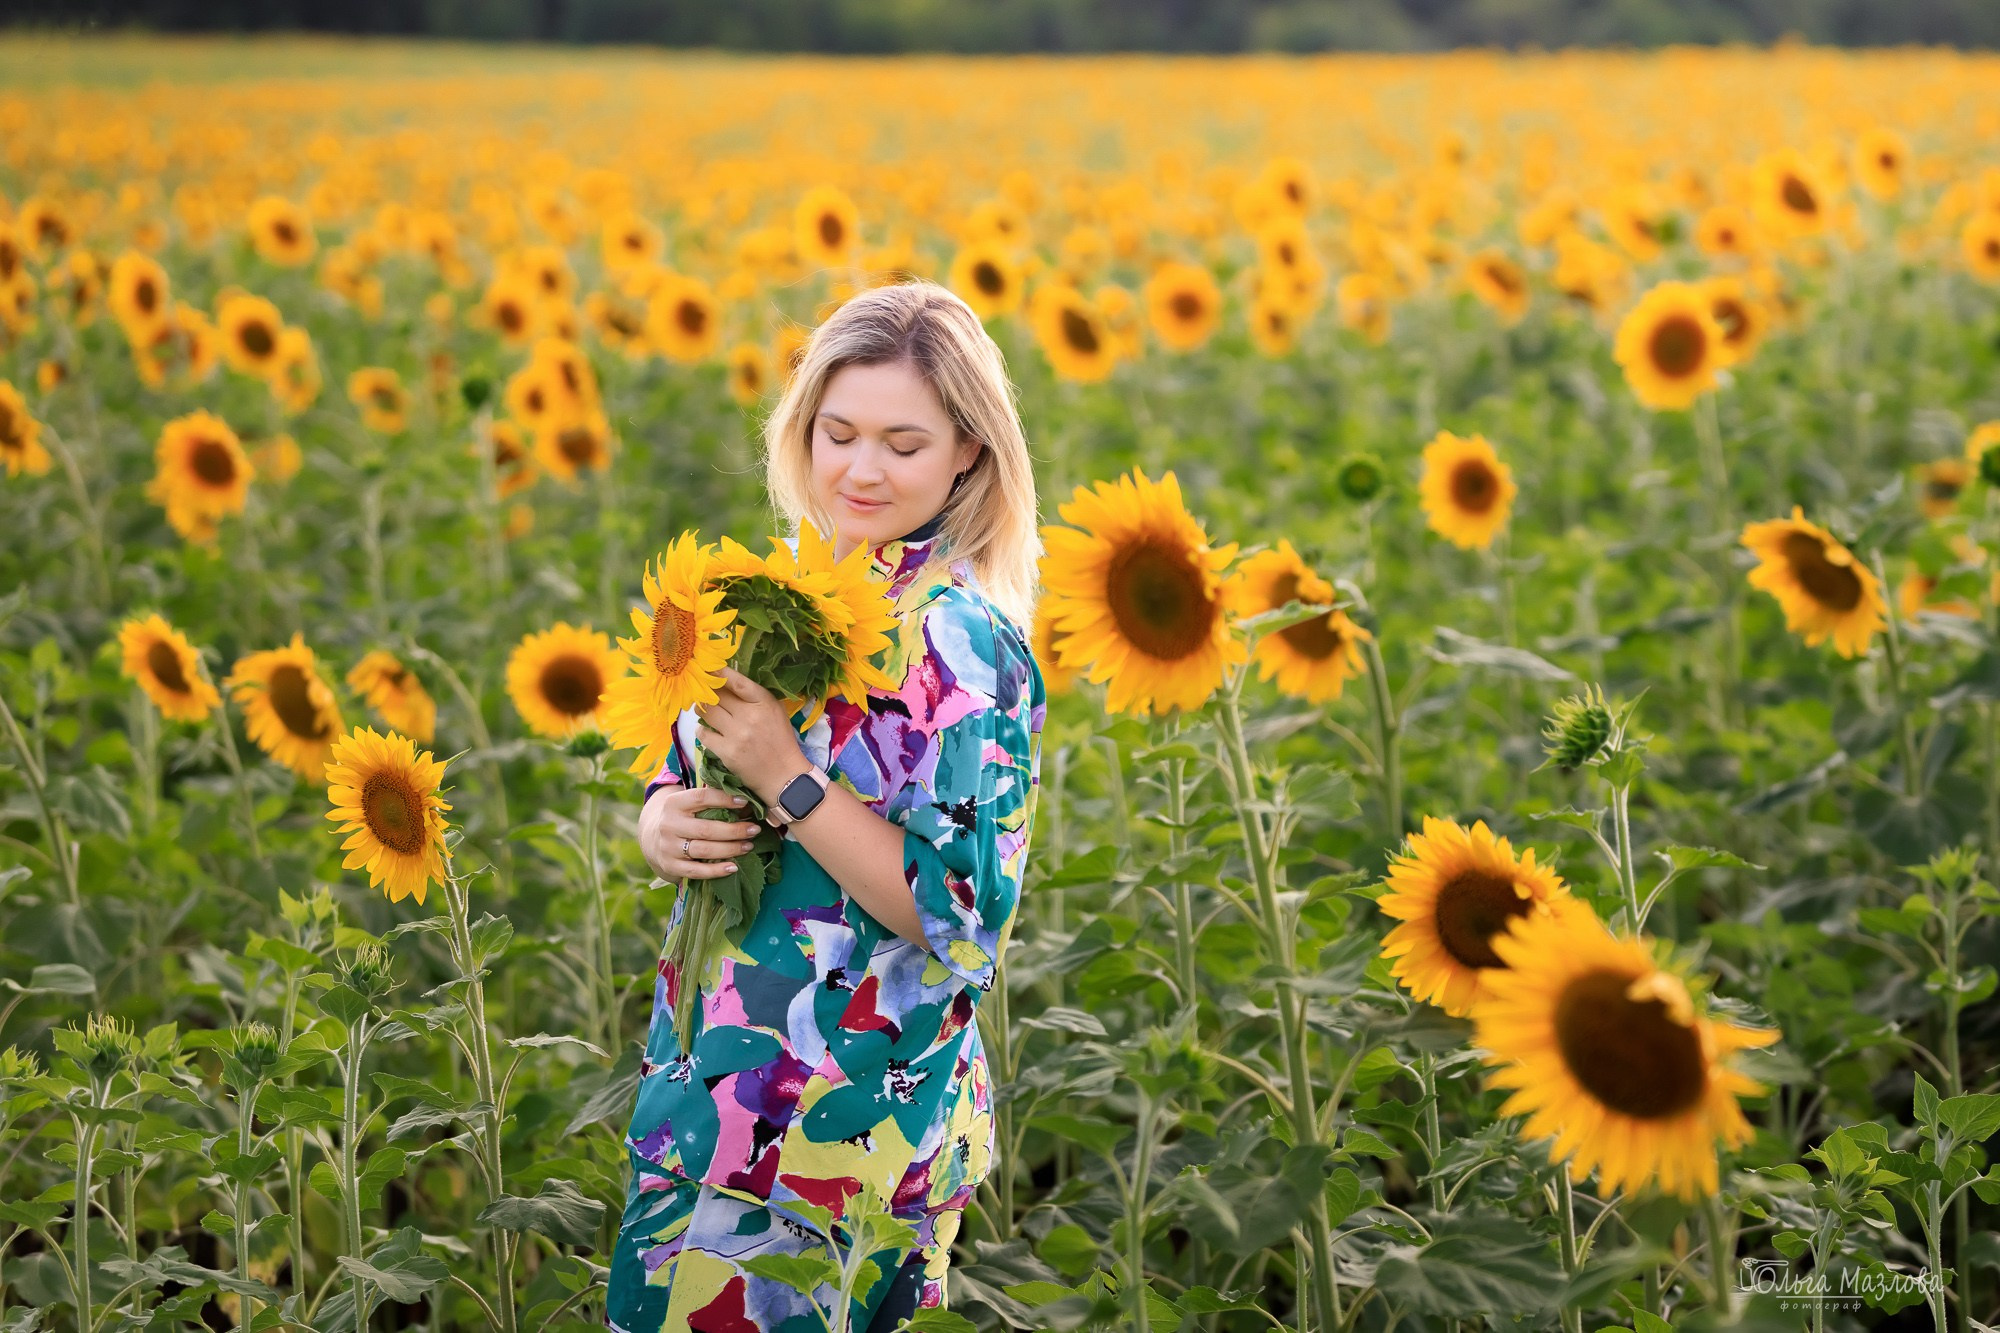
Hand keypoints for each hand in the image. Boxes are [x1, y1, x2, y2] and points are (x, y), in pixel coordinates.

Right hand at [638, 784, 765, 881]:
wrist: (653, 839)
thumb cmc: (684, 818)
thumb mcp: (691, 805)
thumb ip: (713, 802)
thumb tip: (748, 805)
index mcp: (674, 803)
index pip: (701, 797)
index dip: (724, 799)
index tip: (745, 802)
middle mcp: (668, 824)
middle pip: (706, 829)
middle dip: (734, 830)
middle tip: (754, 830)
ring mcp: (668, 847)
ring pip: (704, 850)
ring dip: (730, 849)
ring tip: (748, 846)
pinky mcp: (670, 866)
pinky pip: (696, 871)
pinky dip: (717, 871)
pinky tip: (734, 867)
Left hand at [692, 666, 812, 805]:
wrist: (783, 776)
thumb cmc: (780, 741)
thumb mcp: (775, 712)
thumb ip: (756, 697)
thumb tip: (729, 681)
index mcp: (765, 703)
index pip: (737, 682)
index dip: (720, 673)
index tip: (709, 668)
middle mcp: (750, 716)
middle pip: (718, 696)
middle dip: (707, 692)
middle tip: (702, 691)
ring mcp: (737, 734)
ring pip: (707, 712)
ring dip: (701, 709)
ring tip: (702, 709)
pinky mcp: (727, 752)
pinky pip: (704, 734)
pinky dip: (701, 730)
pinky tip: (706, 730)